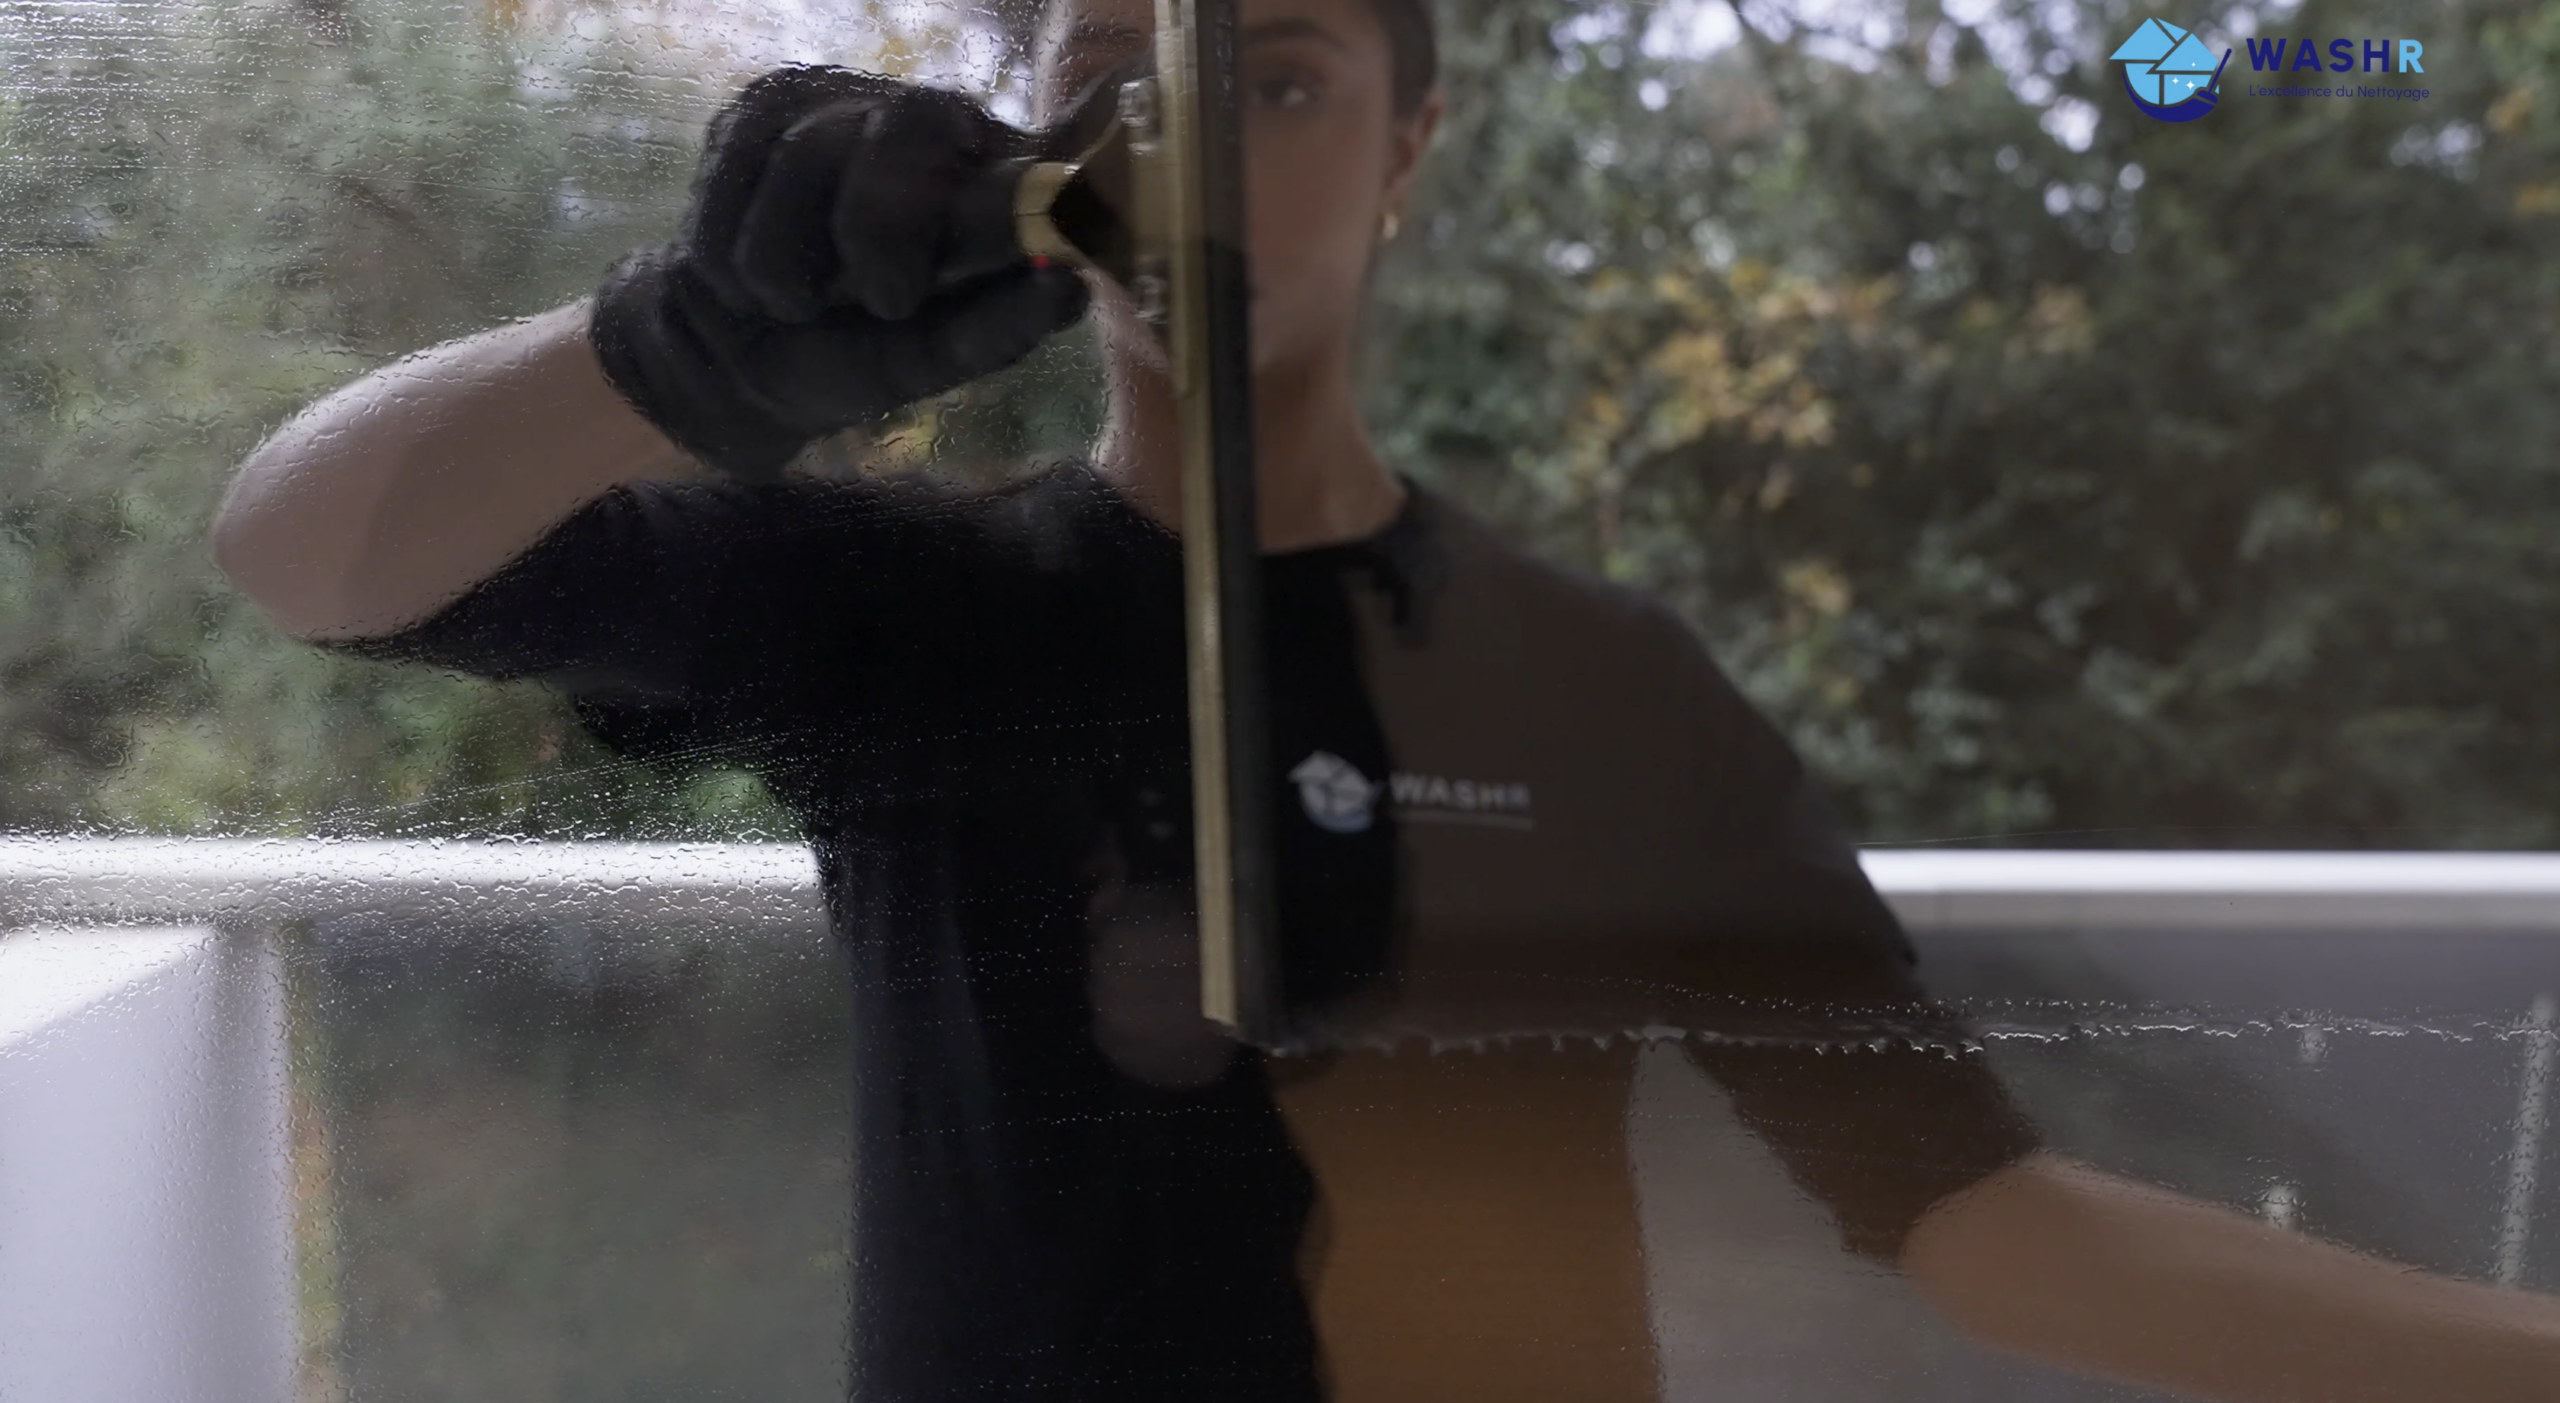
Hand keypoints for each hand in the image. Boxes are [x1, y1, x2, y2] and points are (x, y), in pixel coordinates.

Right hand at [591, 66, 1089, 477]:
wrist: (734, 359)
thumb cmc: (856, 357)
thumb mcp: (934, 357)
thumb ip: (1005, 325)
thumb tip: (1074, 284)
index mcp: (997, 181)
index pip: (1050, 136)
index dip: (1080, 122)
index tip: (1114, 106)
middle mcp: (932, 124)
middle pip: (910, 120)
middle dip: (878, 225)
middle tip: (881, 302)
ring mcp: (846, 103)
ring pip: (809, 150)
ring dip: (789, 258)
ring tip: (799, 303)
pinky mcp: (764, 108)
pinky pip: (740, 155)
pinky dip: (731, 237)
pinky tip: (748, 274)